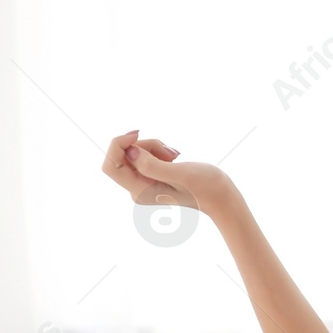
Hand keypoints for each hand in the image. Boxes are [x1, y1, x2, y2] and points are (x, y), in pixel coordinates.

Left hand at [101, 130, 236, 216]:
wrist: (222, 198)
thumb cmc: (206, 188)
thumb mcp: (181, 174)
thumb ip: (152, 165)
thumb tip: (129, 151)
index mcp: (141, 191)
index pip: (111, 165)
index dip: (118, 145)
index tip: (137, 134)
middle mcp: (137, 189)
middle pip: (123, 157)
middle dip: (143, 146)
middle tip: (169, 152)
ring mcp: (144, 184)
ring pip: (134, 154)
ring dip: (154, 148)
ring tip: (175, 156)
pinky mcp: (151, 177)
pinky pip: (143, 156)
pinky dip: (157, 151)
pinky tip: (174, 158)